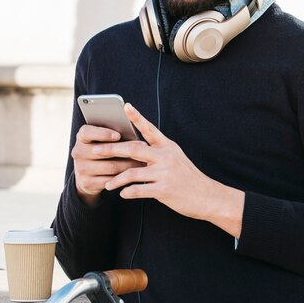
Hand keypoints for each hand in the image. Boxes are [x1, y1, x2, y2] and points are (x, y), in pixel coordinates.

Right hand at [70, 125, 144, 206]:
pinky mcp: (87, 183)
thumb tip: (132, 132)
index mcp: (82, 137)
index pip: (88, 132)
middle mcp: (78, 152)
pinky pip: (110, 180)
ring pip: (110, 167)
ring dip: (129, 164)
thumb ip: (113, 133)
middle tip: (142, 148)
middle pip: (102, 151)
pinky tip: (135, 174)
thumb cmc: (102, 149)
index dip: (102, 133)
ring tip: (144, 161)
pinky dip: (124, 177)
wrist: (88, 173)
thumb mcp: (103, 139)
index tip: (118, 135)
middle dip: (124, 150)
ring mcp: (81, 168)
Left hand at [95, 103, 244, 237]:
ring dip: (117, 179)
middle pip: (134, 148)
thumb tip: (136, 150)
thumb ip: (158, 153)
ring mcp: (165, 173)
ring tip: (108, 184)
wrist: (207, 197)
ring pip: (132, 172)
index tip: (125, 106)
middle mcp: (166, 156)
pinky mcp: (164, 190)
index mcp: (168, 146)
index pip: (150, 129)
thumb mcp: (176, 158)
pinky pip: (139, 189)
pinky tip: (122, 194)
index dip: (137, 117)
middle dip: (112, 149)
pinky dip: (128, 192)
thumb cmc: (188, 178)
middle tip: (96, 151)